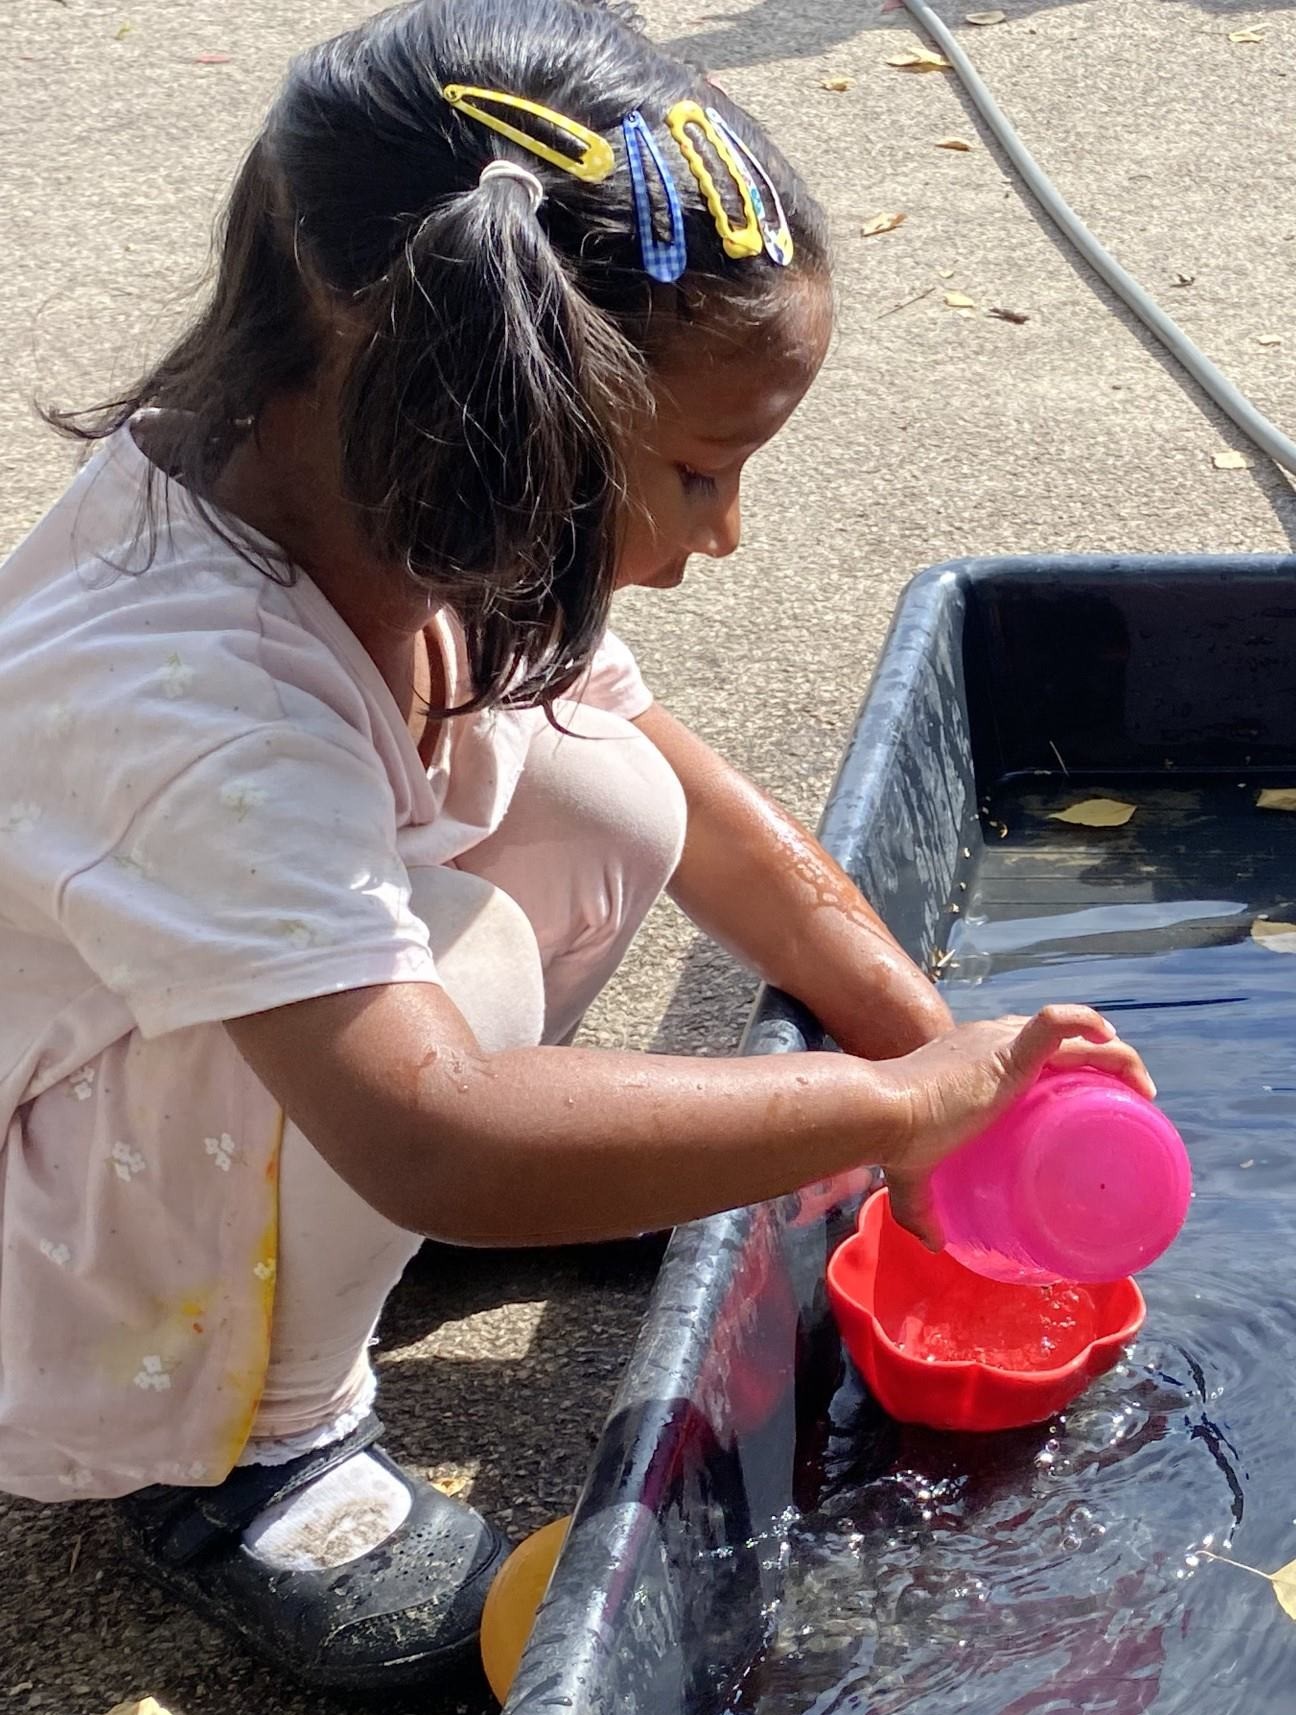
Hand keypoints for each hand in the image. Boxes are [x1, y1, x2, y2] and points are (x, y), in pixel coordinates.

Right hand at [877, 1005, 1153, 1246]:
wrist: (883, 1116)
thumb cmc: (894, 1140)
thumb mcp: (909, 1175)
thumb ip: (919, 1210)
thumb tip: (933, 1246)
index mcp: (970, 1058)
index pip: (1025, 1046)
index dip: (1059, 1064)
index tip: (1086, 1098)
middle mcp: (988, 1039)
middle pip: (1057, 1040)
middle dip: (1097, 1062)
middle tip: (1124, 1103)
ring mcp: (999, 1042)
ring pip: (1074, 1036)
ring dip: (1115, 1055)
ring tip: (1142, 1090)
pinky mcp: (1009, 1053)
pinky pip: (1056, 1023)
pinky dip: (1086, 1023)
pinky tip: (1111, 1039)